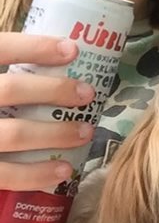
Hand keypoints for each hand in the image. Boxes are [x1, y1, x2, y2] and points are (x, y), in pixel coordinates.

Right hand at [0, 32, 94, 189]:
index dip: (34, 47)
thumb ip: (0, 64)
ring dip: (57, 133)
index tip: (71, 49)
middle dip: (54, 91)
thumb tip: (47, 50)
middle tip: (86, 94)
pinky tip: (64, 170)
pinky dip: (38, 173)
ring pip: (15, 134)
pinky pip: (6, 175)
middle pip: (10, 90)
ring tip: (85, 131)